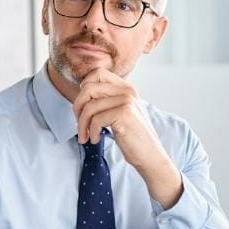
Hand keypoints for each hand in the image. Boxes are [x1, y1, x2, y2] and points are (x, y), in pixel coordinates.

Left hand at [74, 68, 182, 208]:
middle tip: (80, 124)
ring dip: (82, 125)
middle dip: (77, 108)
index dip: (83, 88)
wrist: (150, 155)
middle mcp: (127, 90)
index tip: (82, 107)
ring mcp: (126, 100)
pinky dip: (92, 132)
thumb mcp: (121, 112)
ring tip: (85, 137)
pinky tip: (96, 140)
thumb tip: (82, 93)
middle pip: (88, 88)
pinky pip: (96, 120)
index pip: (97, 73)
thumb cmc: (132, 137)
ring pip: (89, 107)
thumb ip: (107, 100)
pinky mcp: (124, 114)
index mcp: (126, 87)